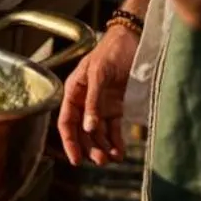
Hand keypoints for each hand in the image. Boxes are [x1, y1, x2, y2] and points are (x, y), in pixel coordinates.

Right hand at [57, 21, 140, 166]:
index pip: (67, 121)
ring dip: (103, 148)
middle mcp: (85, 101)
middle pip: (83, 132)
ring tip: (112, 159)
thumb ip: (94, 101)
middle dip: (90, 148)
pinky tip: (120, 153)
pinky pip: (113, 130)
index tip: (75, 159)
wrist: (133, 39)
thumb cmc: (112, 50)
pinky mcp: (116, 108)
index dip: (69, 141)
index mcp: (74, 91)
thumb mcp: (99, 73)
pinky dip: (115, 142)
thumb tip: (89, 128)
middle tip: (100, 161)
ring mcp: (101, 106)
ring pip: (98, 134)